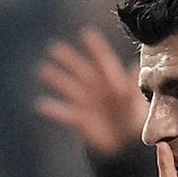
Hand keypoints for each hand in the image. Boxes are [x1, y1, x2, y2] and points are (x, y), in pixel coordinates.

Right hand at [35, 28, 146, 154]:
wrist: (126, 143)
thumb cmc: (134, 117)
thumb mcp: (137, 101)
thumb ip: (134, 85)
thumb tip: (136, 67)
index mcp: (112, 79)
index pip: (104, 60)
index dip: (96, 48)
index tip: (87, 33)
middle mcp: (96, 87)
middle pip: (80, 70)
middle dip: (68, 59)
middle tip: (55, 48)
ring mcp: (86, 102)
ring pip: (69, 88)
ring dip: (56, 79)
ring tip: (43, 70)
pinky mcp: (79, 120)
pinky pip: (64, 114)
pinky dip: (53, 110)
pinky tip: (40, 105)